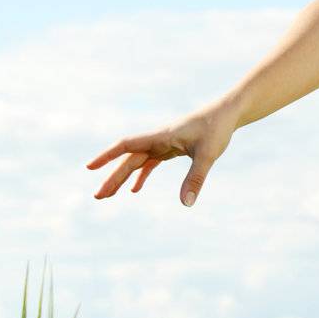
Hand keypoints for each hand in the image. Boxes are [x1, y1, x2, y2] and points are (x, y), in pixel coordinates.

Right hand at [86, 100, 240, 207]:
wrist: (229, 113)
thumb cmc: (218, 129)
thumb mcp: (207, 155)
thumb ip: (196, 179)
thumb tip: (187, 203)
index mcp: (160, 137)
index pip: (126, 145)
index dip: (107, 156)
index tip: (89, 167)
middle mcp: (158, 139)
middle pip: (129, 160)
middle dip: (113, 177)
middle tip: (99, 196)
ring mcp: (165, 143)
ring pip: (138, 162)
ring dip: (123, 178)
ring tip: (109, 195)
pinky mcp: (173, 148)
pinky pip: (152, 163)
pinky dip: (142, 175)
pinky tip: (135, 189)